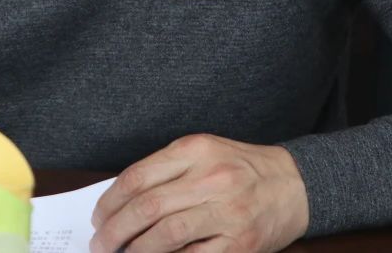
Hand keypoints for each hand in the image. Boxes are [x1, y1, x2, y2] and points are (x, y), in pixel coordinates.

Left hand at [90, 134, 309, 252]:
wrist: (293, 185)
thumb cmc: (240, 169)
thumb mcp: (202, 153)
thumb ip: (165, 171)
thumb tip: (119, 203)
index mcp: (196, 150)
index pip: (138, 177)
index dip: (110, 201)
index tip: (98, 217)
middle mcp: (212, 178)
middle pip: (147, 207)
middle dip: (115, 230)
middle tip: (100, 243)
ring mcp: (228, 212)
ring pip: (166, 235)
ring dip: (135, 250)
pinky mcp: (241, 243)